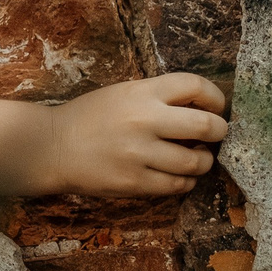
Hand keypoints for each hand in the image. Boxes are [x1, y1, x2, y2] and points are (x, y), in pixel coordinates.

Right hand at [41, 73, 229, 195]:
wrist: (52, 146)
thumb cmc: (89, 117)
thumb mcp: (123, 93)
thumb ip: (159, 97)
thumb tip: (202, 107)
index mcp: (142, 92)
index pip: (195, 86)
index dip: (216, 97)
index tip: (216, 107)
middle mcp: (145, 121)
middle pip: (207, 126)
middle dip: (219, 131)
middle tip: (215, 135)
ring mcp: (141, 154)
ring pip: (197, 162)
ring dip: (204, 161)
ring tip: (196, 158)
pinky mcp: (135, 183)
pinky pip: (178, 185)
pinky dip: (185, 181)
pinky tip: (178, 175)